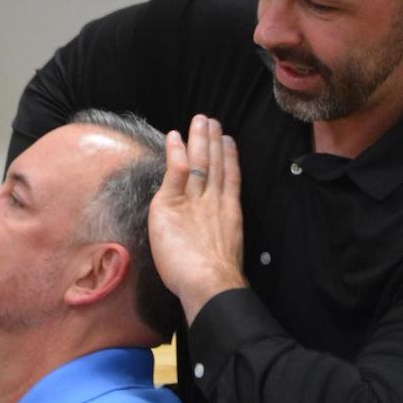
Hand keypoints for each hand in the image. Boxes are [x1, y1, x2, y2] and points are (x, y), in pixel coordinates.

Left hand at [149, 114, 246, 324]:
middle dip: (213, 141)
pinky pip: (176, 171)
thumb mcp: (222, 254)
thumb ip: (217, 239)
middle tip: (213, 121)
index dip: (229, 158)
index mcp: (228, 214)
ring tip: (200, 121)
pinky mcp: (173, 203)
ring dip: (199, 139)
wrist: (209, 282)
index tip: (228, 141)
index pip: (230, 178)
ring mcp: (195, 200)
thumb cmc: (214, 280)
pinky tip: (175, 136)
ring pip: (199, 162)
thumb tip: (212, 242)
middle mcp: (215, 202)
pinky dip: (176, 152)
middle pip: (215, 164)